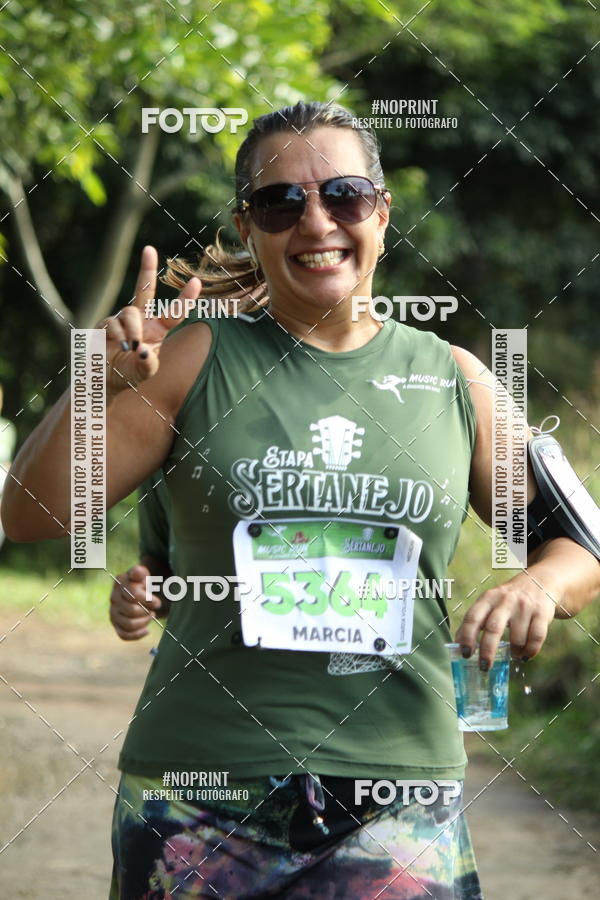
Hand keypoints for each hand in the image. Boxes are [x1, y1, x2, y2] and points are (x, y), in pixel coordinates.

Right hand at [98, 245, 201, 396]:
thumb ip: (148, 364)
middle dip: (146, 269)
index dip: (185, 299)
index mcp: (157, 329)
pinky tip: (119, 346)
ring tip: (131, 346)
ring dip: (133, 329)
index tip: (197, 282)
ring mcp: (122, 320)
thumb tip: (142, 351)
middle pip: (145, 290)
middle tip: (149, 249)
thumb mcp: (145, 372)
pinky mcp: (105, 324)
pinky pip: (113, 323)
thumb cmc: (130, 373)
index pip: (174, 312)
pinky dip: (118, 335)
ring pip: (129, 313)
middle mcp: (141, 320)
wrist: (105, 379)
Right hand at [109, 564, 162, 639]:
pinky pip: (124, 635)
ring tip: (151, 616)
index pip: (133, 594)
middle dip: (147, 611)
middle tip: (154, 609)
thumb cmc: (142, 583)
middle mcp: (113, 598)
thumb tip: (136, 572)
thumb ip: (140, 572)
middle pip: (131, 611)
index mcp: (120, 583)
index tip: (157, 602)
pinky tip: (147, 630)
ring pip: (128, 624)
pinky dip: (137, 635)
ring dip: (144, 622)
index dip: (148, 599)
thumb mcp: (143, 574)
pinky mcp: (116, 624)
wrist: (138, 592)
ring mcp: (113, 612)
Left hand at [454, 572, 557, 668]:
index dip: (467, 636)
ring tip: (513, 654)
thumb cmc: (507, 599)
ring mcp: (524, 606)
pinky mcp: (542, 613)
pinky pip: (536, 638)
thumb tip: (457, 646)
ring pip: (517, 638)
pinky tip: (526, 654)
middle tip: (484, 666)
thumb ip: (475, 621)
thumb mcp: (489, 603)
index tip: (465, 654)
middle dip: (487, 650)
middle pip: (493, 628)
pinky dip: (531, 651)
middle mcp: (505, 600)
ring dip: (514, 652)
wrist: (540, 581)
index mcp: (487, 598)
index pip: (472, 617)